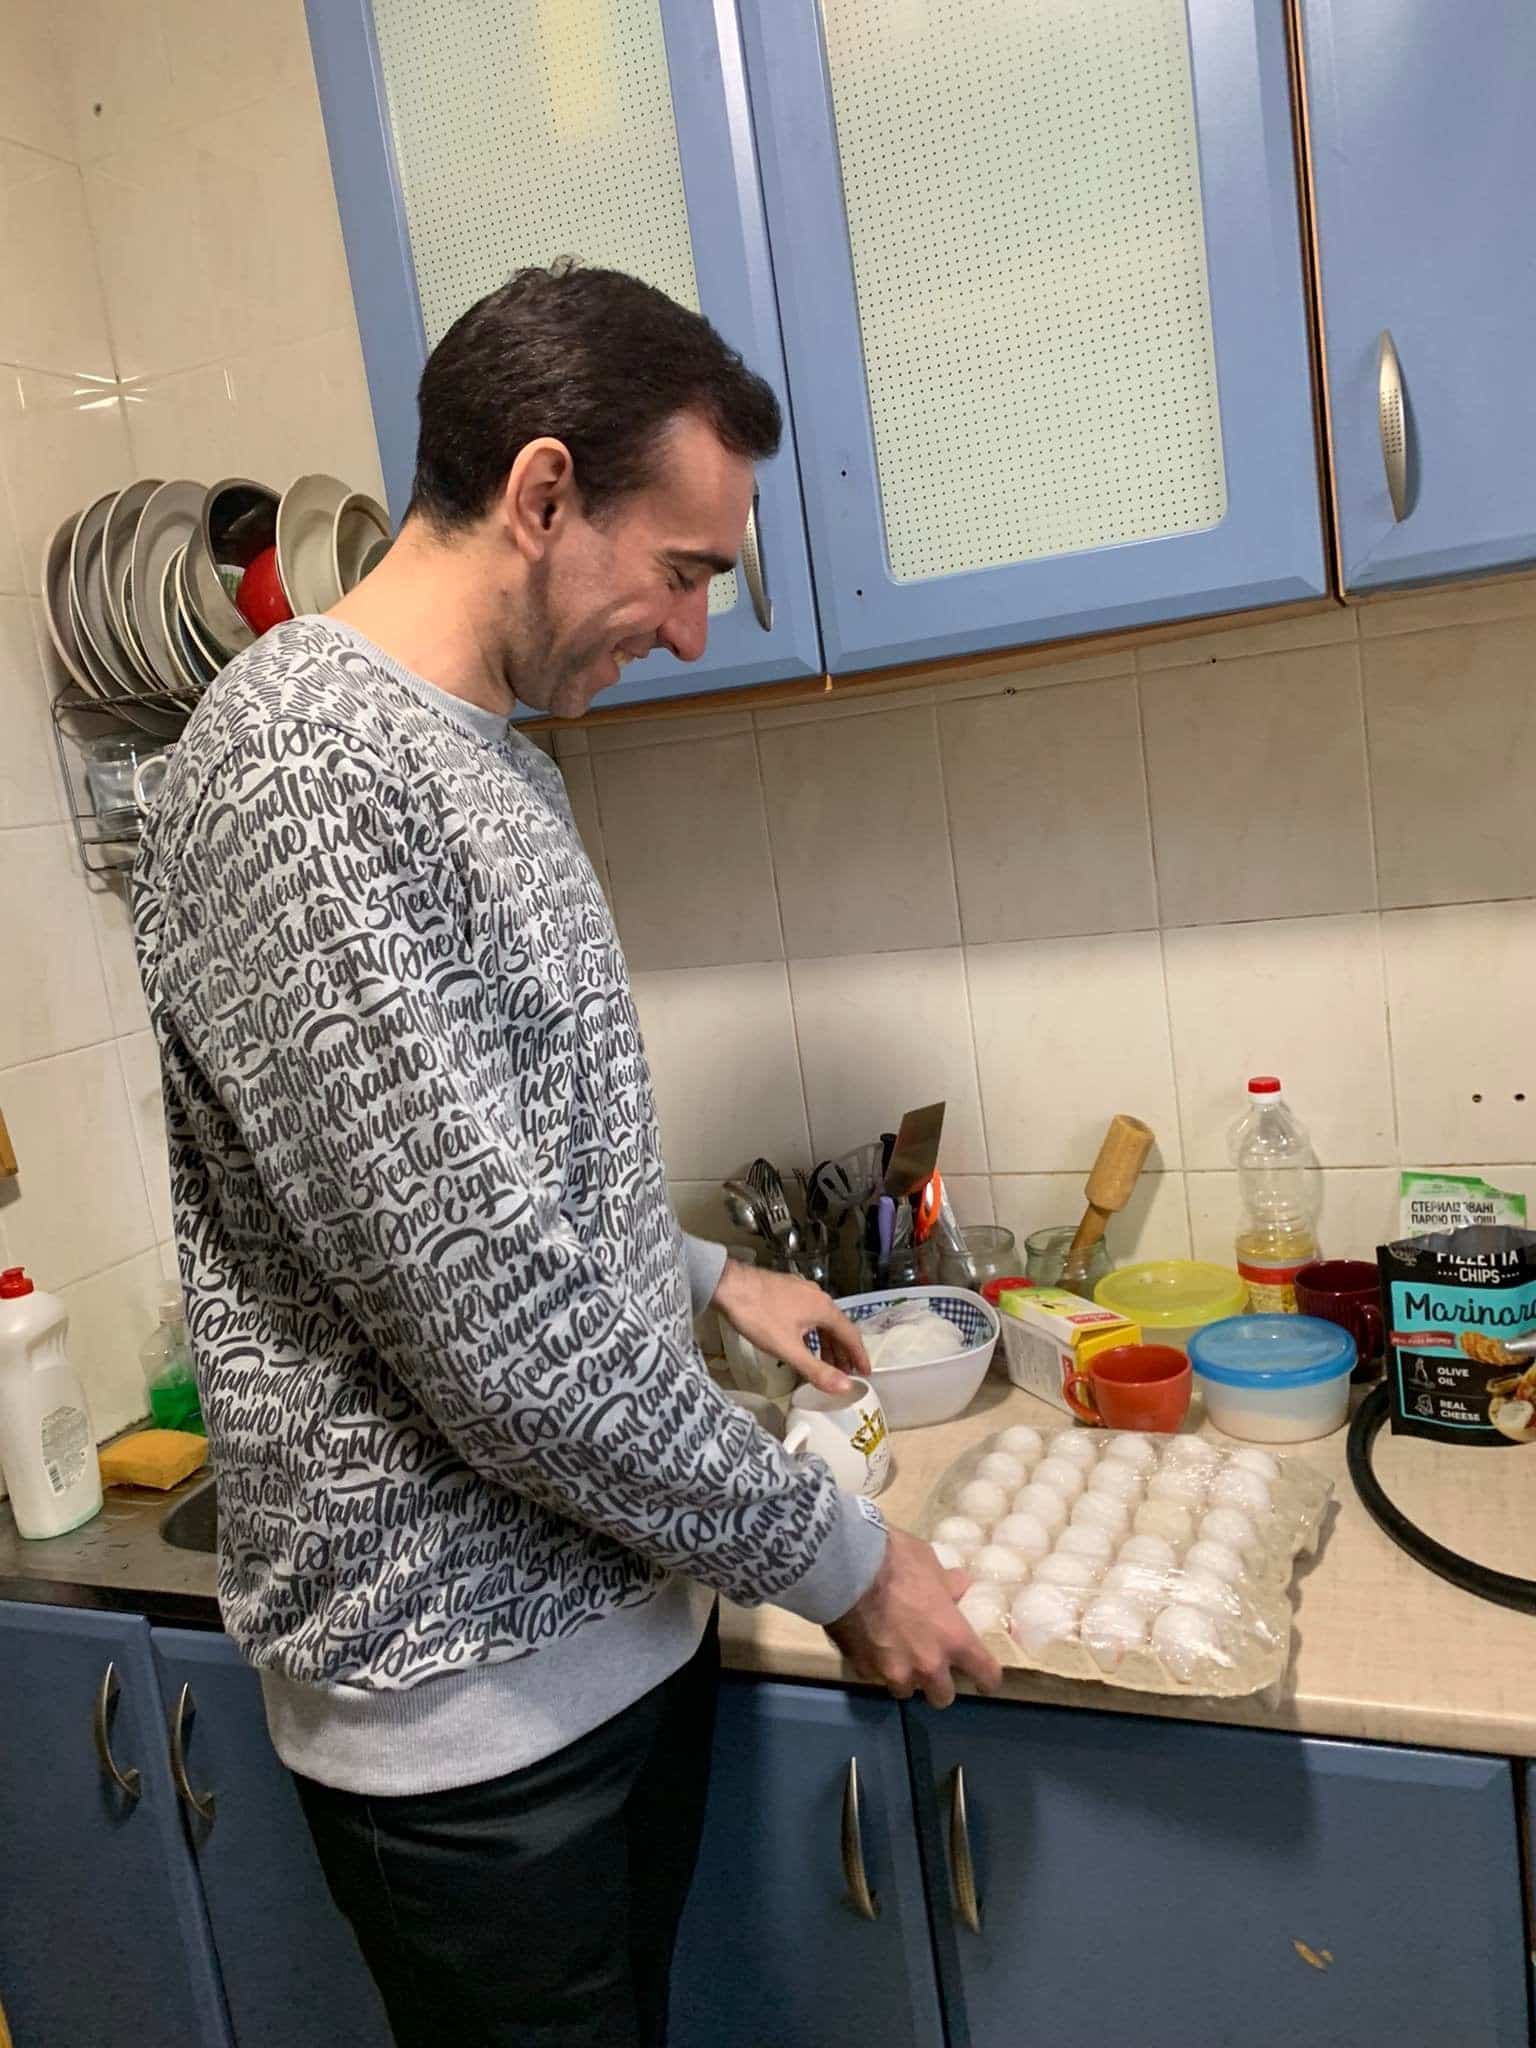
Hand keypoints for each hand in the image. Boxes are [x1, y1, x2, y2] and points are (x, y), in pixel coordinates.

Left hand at [712, 1260, 868, 1394]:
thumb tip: (846, 1388)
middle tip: (844, 1374)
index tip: (866, 1373)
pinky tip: (802, 1341)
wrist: (728, 1285)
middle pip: (838, 1327)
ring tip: (824, 1363)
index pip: (851, 1335)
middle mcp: (818, 1296)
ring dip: (826, 1342)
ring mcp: (801, 1290)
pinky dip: (812, 1332)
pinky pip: (809, 1314)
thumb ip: (817, 1370)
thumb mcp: (788, 1349)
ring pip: (821, 1320)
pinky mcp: (787, 1290)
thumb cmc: (759, 1317)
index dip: (859, 1356)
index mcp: (824, 1309)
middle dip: (842, 1352)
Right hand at [827, 1529, 1002, 1708]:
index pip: (985, 1675)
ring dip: (905, 1677)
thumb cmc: (896, 1561)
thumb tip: (957, 1586)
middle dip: (939, 1684)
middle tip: (930, 1664)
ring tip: (895, 1656)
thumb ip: (946, 1584)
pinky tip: (868, 1644)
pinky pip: (875, 1676)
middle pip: (943, 1697)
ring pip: (905, 1691)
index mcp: (954, 1639)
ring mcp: (893, 1672)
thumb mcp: (929, 1563)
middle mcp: (928, 1664)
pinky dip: (875, 1665)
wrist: (844, 1567)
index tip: (983, 1678)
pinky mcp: (863, 1669)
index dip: (986, 1678)